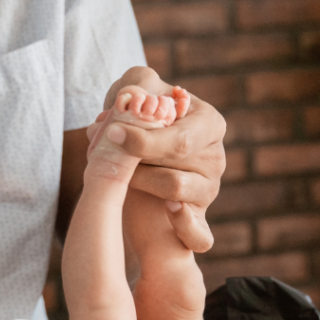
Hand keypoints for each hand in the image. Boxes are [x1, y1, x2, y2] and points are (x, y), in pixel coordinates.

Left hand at [101, 66, 225, 252]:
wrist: (130, 157)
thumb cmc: (137, 120)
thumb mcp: (135, 92)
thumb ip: (136, 85)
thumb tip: (132, 97)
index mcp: (209, 123)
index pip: (179, 139)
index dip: (143, 138)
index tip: (111, 133)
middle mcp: (216, 158)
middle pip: (175, 165)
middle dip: (134, 160)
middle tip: (104, 149)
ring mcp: (209, 191)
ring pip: (175, 193)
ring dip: (139, 183)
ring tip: (118, 172)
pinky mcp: (200, 220)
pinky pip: (201, 235)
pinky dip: (185, 226)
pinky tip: (166, 211)